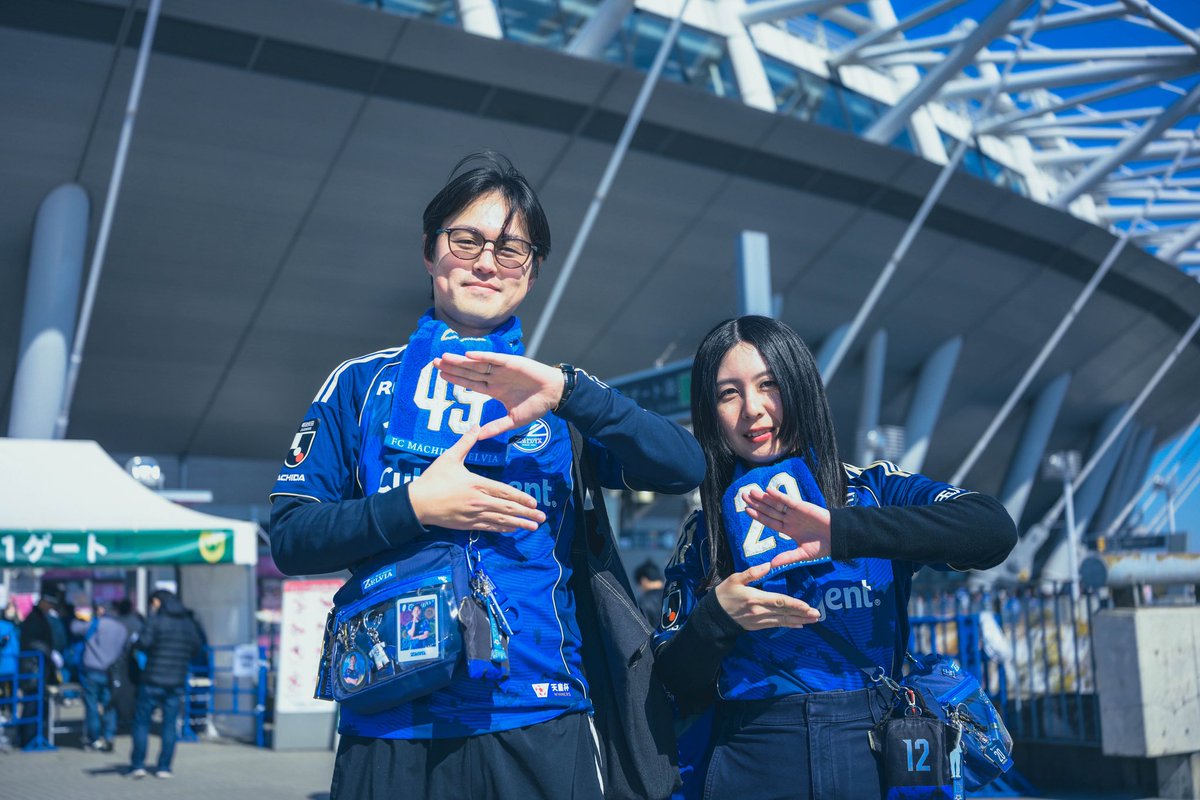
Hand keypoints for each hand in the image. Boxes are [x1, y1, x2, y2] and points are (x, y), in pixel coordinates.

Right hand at [407, 427, 546, 531]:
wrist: (418, 503)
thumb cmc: (434, 479)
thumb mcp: (449, 457)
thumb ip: (465, 442)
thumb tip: (477, 426)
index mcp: (477, 484)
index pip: (504, 492)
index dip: (521, 498)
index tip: (534, 503)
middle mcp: (479, 501)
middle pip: (507, 509)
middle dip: (527, 514)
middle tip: (542, 518)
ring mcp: (474, 515)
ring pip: (501, 520)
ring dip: (519, 524)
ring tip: (533, 527)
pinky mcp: (467, 525)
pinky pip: (489, 527)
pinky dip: (502, 529)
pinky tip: (513, 529)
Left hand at [435, 352, 563, 439]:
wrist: (554, 394)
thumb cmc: (536, 406)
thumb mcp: (513, 420)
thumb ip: (496, 427)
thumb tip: (478, 437)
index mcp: (494, 390)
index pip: (471, 384)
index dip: (456, 379)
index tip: (441, 376)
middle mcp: (495, 378)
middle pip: (469, 372)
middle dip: (452, 367)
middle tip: (434, 363)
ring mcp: (502, 369)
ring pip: (477, 364)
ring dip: (461, 360)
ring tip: (445, 357)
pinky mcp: (512, 362)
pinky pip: (494, 359)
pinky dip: (482, 356)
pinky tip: (468, 354)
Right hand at [714, 563, 820, 630]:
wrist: (714, 616)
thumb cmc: (724, 594)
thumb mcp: (734, 579)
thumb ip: (752, 573)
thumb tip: (768, 564)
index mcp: (755, 598)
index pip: (779, 601)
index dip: (794, 604)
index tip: (807, 605)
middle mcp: (760, 611)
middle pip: (785, 612)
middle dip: (802, 614)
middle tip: (817, 614)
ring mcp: (759, 620)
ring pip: (783, 620)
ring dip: (799, 620)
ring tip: (813, 620)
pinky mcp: (758, 626)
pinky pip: (777, 625)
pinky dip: (789, 625)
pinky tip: (799, 625)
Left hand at [742, 486, 832, 568]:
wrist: (838, 538)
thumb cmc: (823, 547)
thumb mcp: (802, 554)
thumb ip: (787, 558)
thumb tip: (771, 565)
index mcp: (788, 530)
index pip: (769, 521)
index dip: (758, 515)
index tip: (746, 509)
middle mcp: (789, 519)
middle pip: (769, 510)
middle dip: (756, 503)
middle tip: (743, 495)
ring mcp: (795, 512)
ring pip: (776, 504)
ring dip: (764, 497)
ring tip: (751, 491)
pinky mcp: (802, 506)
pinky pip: (788, 500)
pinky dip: (778, 495)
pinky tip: (768, 490)